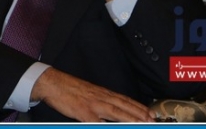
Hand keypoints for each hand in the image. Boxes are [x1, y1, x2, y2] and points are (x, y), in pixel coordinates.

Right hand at [31, 67, 154, 121]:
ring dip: (130, 119)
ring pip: (116, 113)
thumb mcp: (88, 93)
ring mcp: (93, 105)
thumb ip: (100, 101)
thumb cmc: (68, 89)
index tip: (149, 113)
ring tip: (141, 123)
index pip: (125, 100)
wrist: (53, 82)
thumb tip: (110, 109)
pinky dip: (105, 126)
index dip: (138, 107)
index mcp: (102, 93)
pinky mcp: (83, 112)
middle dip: (140, 114)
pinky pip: (96, 122)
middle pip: (124, 106)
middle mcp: (101, 98)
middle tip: (152, 120)